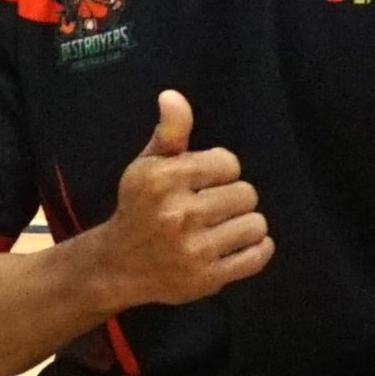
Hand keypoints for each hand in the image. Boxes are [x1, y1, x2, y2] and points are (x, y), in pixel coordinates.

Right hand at [98, 90, 273, 305]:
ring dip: (244, 225)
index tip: (201, 182)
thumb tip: (173, 96)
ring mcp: (194, 250)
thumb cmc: (139, 207)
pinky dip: (257, 250)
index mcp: (163, 180)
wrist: (117, 265)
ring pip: (256, 224)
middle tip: (209, 208)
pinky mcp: (207, 279)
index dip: (219, 171)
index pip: (229, 163)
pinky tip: (237, 245)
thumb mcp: (148, 165)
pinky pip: (257, 257)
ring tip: (220, 228)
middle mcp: (178, 214)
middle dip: (232, 198)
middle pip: (246, 193)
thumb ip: (170, 131)